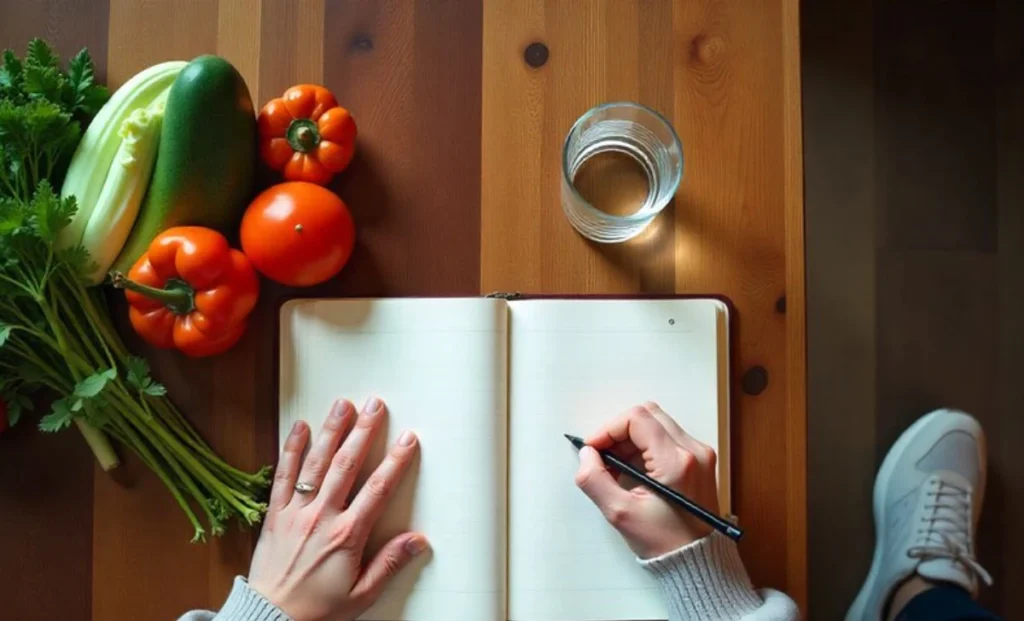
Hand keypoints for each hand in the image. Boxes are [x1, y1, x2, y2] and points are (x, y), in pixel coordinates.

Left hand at [248, 397, 427, 620]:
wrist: (269, 619)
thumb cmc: (317, 611)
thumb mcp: (361, 595)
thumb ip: (389, 563)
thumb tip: (419, 540)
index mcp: (347, 535)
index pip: (378, 489)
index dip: (395, 461)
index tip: (408, 439)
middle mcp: (321, 516)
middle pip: (347, 464)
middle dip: (363, 431)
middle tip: (375, 404)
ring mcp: (296, 511)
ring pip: (316, 462)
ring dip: (331, 430)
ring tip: (343, 404)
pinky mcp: (275, 514)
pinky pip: (283, 475)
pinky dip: (291, 449)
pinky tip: (299, 427)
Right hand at [574, 402, 719, 558]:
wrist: (698, 561)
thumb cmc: (667, 543)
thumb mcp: (621, 513)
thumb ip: (595, 479)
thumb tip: (586, 456)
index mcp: (676, 462)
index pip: (636, 419)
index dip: (608, 429)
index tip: (593, 447)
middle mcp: (693, 452)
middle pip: (648, 415)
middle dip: (619, 431)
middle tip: (603, 455)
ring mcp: (699, 455)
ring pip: (657, 424)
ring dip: (631, 439)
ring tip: (616, 466)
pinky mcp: (698, 461)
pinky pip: (666, 438)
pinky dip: (644, 447)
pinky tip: (632, 469)